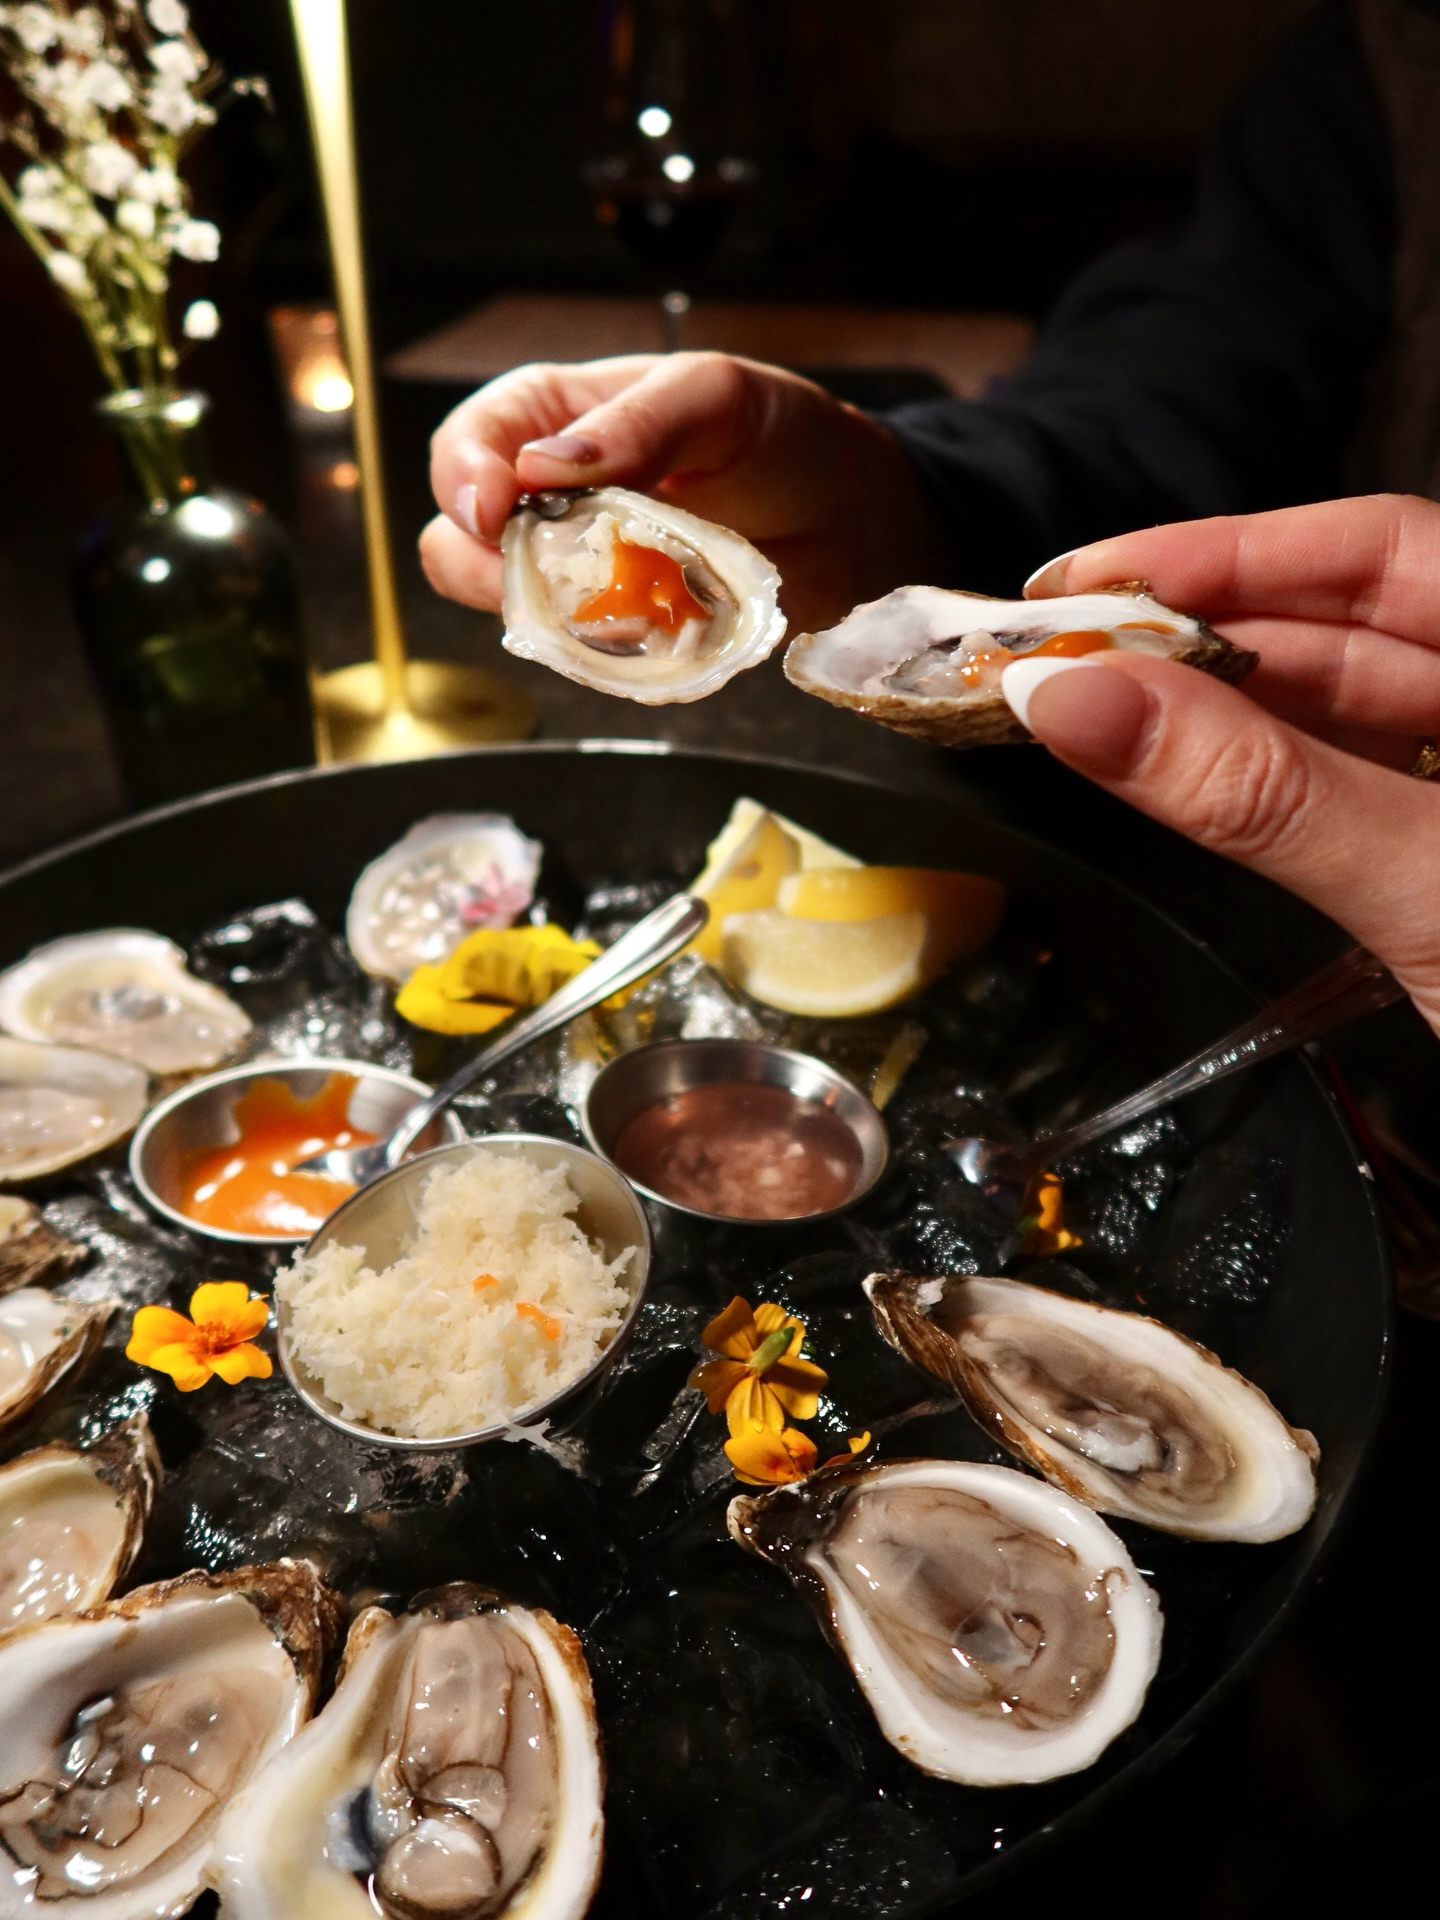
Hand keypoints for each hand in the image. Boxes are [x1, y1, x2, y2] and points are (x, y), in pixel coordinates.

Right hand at [420, 352, 945, 633]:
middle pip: (461, 537)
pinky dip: (602, 651)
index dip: (461, 476)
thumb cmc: (787, 438)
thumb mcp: (718, 398)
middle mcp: (554, 497)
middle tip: (553, 577)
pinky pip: (577, 654)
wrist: (859, 524)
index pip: (472, 442)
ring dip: (548, 614)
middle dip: (488, 565)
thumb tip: (542, 468)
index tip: (494, 512)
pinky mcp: (620, 631)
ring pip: (510, 606)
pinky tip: (659, 626)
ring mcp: (582, 570)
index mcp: (561, 417)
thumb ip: (638, 423)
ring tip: (627, 596)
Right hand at [1006, 495, 1439, 1035]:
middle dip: (1196, 638)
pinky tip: (1174, 782)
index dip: (1223, 552)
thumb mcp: (1433, 891)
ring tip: (1086, 717)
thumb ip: (1259, 792)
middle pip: (1347, 630)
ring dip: (1210, 717)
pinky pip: (1344, 804)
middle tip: (1054, 664)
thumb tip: (1082, 703)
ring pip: (1338, 721)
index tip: (1083, 584)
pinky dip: (1255, 791)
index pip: (1381, 553)